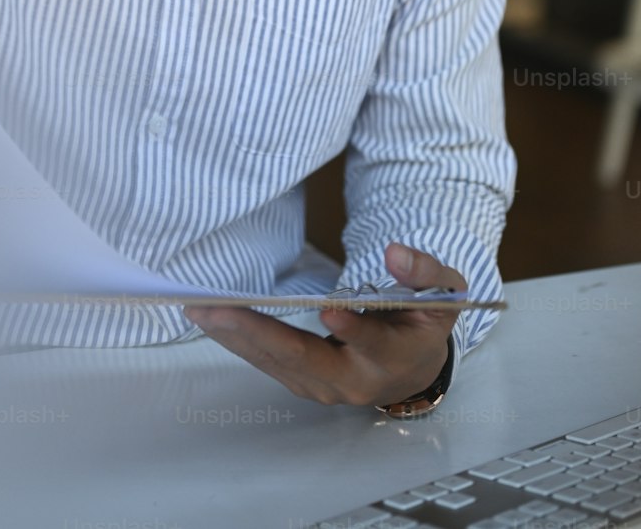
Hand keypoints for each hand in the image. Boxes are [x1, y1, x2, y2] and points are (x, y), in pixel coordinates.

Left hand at [183, 241, 463, 407]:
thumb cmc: (423, 323)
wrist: (413, 370)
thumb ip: (425, 273)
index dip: (352, 329)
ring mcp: (325, 387)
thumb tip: (395, 253)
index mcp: (392, 355)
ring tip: (199, 311)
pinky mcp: (304, 383)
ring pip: (278, 362)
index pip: (373, 342)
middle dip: (260, 333)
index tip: (329, 310)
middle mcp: (354, 380)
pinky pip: (267, 362)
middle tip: (218, 310)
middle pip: (306, 358)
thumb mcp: (441, 295)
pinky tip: (211, 322)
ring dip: (236, 337)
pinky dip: (238, 342)